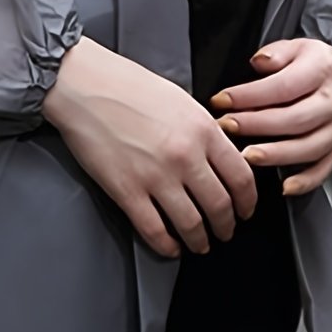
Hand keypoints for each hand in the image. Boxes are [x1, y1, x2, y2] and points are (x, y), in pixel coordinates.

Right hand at [44, 37, 257, 257]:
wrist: (83, 85)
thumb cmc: (126, 86)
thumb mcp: (181, 100)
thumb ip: (203, 132)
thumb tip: (217, 159)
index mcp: (203, 130)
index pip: (241, 177)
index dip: (248, 202)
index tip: (245, 211)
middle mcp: (185, 156)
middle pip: (220, 206)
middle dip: (226, 226)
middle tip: (225, 232)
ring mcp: (156, 177)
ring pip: (191, 224)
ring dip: (199, 240)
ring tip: (200, 244)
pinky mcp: (127, 191)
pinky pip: (154, 230)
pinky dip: (166, 245)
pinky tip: (170, 247)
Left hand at [210, 39, 331, 194]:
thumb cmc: (309, 64)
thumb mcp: (294, 47)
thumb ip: (275, 54)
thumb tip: (260, 61)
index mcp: (324, 69)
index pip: (283, 86)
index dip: (249, 95)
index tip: (221, 101)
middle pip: (295, 119)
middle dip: (256, 126)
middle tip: (227, 128)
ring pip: (309, 147)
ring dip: (275, 155)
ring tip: (246, 156)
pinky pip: (324, 169)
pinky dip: (306, 181)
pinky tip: (285, 187)